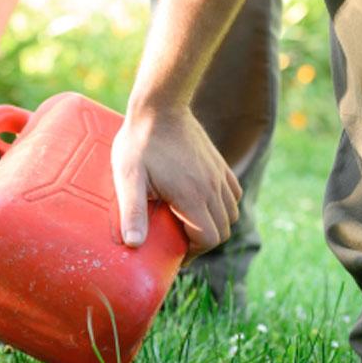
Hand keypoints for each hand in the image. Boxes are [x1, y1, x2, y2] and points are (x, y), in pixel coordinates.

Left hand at [111, 108, 241, 262]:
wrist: (159, 106)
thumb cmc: (139, 143)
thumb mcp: (128, 178)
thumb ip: (132, 212)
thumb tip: (134, 245)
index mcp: (192, 196)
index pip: (207, 239)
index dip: (192, 253)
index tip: (175, 255)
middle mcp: (212, 188)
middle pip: (222, 230)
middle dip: (203, 242)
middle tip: (180, 243)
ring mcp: (218, 175)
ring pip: (230, 214)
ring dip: (214, 225)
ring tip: (190, 225)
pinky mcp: (219, 164)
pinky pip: (233, 194)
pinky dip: (224, 206)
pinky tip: (203, 204)